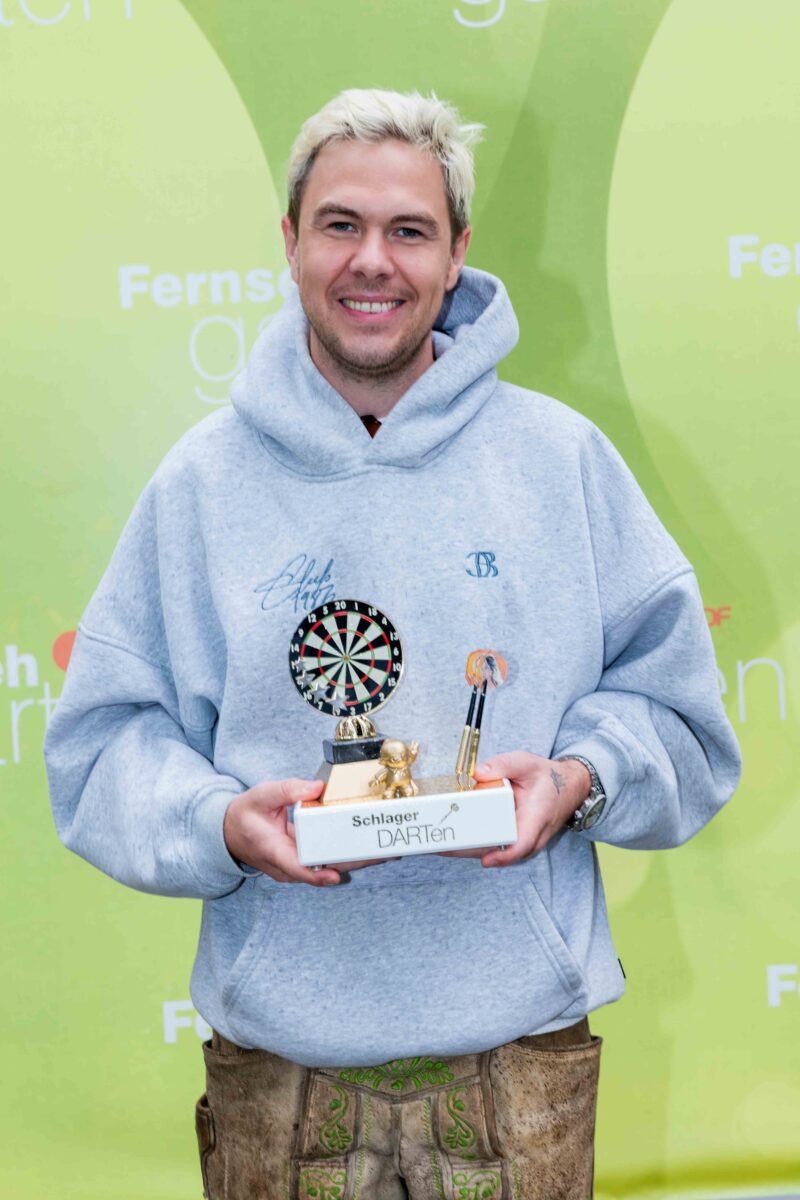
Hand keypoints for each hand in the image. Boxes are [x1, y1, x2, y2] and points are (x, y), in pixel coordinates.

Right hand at [223, 778, 384, 886]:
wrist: (230, 832)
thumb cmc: (245, 815)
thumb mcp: (261, 796)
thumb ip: (288, 790)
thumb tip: (316, 787)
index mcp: (274, 851)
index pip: (297, 869)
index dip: (317, 876)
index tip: (335, 875)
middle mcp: (288, 866)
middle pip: (324, 870)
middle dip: (353, 863)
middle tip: (382, 854)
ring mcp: (297, 867)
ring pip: (329, 868)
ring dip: (356, 861)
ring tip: (385, 852)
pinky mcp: (304, 862)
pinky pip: (328, 862)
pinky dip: (347, 855)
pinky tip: (369, 847)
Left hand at [443, 751, 590, 867]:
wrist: (568, 788)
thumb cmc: (547, 778)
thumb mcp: (527, 763)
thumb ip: (503, 764)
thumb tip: (477, 773)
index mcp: (536, 817)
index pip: (523, 844)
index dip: (505, 856)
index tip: (486, 859)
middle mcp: (530, 835)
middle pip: (499, 852)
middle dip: (469, 851)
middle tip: (442, 847)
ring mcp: (522, 841)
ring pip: (493, 852)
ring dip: (467, 850)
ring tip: (438, 845)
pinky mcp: (513, 839)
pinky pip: (493, 846)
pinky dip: (473, 844)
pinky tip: (451, 839)